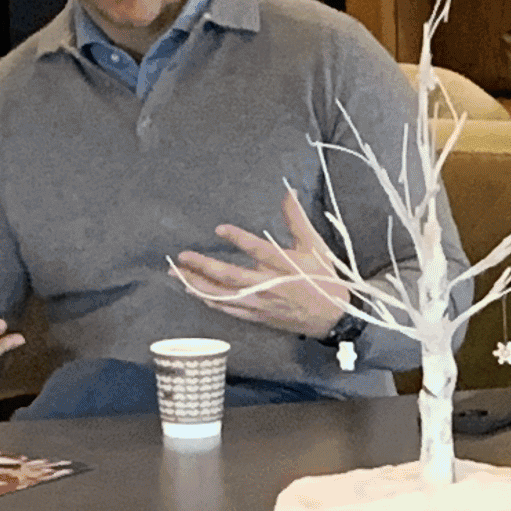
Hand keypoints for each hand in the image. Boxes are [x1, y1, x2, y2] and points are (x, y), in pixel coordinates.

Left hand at [172, 187, 352, 337]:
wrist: (334, 317)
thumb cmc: (324, 279)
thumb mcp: (315, 246)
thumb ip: (297, 220)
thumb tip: (288, 193)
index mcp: (285, 265)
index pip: (258, 250)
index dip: (239, 239)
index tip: (219, 229)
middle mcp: (270, 285)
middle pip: (231, 276)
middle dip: (204, 267)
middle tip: (182, 257)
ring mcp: (261, 303)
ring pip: (224, 295)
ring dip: (198, 284)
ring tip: (176, 273)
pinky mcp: (258, 316)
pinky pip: (229, 309)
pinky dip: (211, 301)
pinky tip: (195, 292)